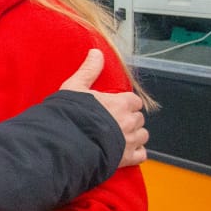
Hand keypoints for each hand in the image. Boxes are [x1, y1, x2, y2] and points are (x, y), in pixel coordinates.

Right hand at [60, 49, 147, 166]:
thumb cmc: (70, 115)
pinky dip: (137, 153)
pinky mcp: (127, 158)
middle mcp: (129, 121)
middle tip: (115, 122)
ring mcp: (129, 140)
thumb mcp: (75, 87)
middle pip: (139, 118)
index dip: (126, 103)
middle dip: (130, 119)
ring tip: (122, 136)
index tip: (117, 106)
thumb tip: (96, 52)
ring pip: (143, 135)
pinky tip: (126, 152)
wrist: (67, 143)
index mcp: (120, 103)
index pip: (134, 101)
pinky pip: (142, 155)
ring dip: (135, 135)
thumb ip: (89, 70)